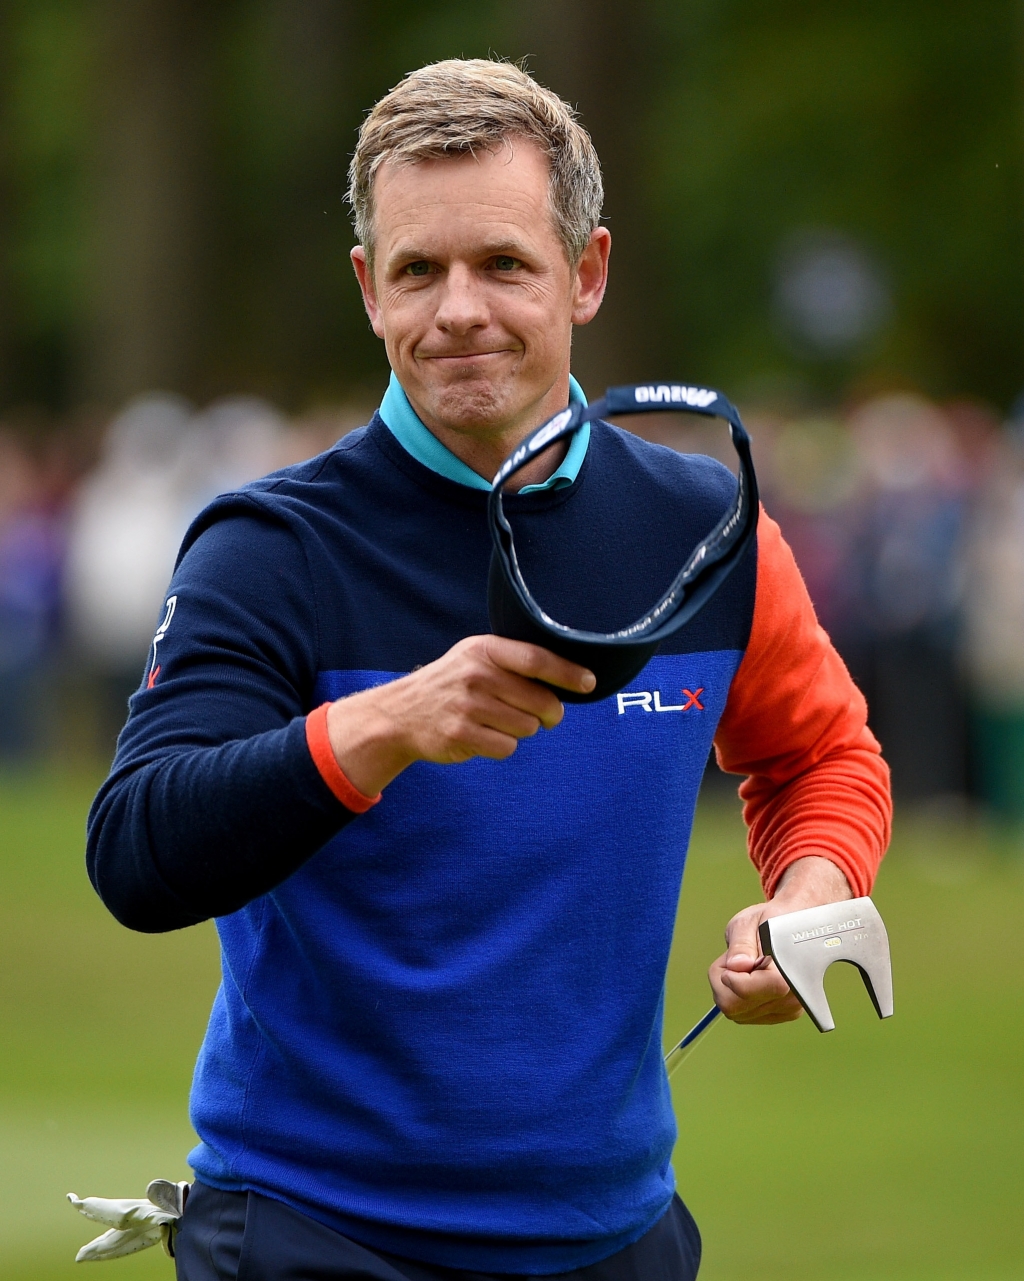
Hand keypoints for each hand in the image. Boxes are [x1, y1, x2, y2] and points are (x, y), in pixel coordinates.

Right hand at [326, 635, 594, 795]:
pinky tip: (484, 735)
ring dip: (522, 729)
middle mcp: (476, 675)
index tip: (589, 683)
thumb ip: (514, 661)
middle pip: (540, 700)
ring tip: (498, 721)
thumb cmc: (452, 684)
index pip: (536, 659)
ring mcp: (467, 706)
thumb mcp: (475, 657)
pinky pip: (507, 747)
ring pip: (527, 727)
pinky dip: (503, 745)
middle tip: (545, 715)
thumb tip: (569, 677)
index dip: (567, 673)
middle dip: (550, 713)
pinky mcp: (461, 735)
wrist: (401, 714)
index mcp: (484, 649)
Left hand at [708, 856, 852, 1025]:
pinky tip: (751, 978)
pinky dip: (739, 998)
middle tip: (735, 960)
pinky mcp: (782, 1014)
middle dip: (724, 984)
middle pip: (736, 1008)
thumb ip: (742, 944)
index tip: (732, 961)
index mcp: (788, 971)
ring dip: (730, 990)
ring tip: (745, 966)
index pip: (748, 991)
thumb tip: (737, 966)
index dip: (732, 978)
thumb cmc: (772, 921)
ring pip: (737, 1013)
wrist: (797, 927)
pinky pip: (744, 1014)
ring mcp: (789, 1009)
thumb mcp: (749, 923)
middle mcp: (793, 996)